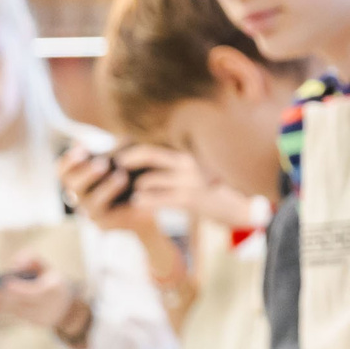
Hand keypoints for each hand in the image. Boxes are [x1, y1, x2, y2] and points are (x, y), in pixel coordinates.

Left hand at [0, 255, 77, 330]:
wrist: (67, 306)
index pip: (35, 292)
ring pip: (14, 310)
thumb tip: (14, 264)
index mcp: (53, 290)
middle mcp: (47, 306)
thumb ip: (31, 259)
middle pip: (21, 303)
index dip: (21, 288)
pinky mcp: (33, 323)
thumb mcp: (47, 267)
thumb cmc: (52, 281)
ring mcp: (40, 317)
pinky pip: (13, 315)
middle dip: (1, 297)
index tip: (6, 282)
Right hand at [58, 145, 158, 234]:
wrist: (147, 204)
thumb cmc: (131, 176)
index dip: (69, 159)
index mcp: (76, 178)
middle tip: (104, 163)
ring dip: (106, 187)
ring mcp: (89, 211)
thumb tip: (118, 138)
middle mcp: (78, 196)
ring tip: (122, 176)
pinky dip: (121, 206)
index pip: (62, 170)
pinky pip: (108, 215)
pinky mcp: (104, 224)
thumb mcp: (124, 159)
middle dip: (87, 172)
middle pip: (72, 185)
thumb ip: (117, 149)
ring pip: (91, 201)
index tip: (83, 147)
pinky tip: (133, 194)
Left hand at [124, 142, 256, 229]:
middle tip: (114, 168)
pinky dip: (143, 201)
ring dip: (133, 187)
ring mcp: (189, 179)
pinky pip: (156, 198)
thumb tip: (129, 151)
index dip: (128, 146)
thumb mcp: (189, 168)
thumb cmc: (206, 188)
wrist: (236, 207)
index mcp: (185, 149)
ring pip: (148, 179)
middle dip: (125, 160)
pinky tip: (137, 203)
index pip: (149, 141)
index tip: (114, 154)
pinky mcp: (190, 198)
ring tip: (125, 192)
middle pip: (146, 153)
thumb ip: (165, 159)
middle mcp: (187, 159)